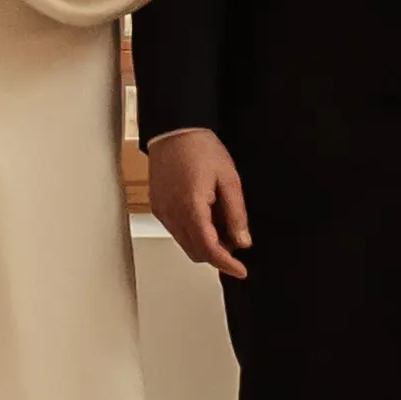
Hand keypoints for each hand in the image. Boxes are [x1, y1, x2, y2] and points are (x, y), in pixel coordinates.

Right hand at [145, 124, 250, 276]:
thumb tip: (242, 241)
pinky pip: (176, 231)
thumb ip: (236, 214)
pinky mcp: (158, 207)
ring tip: (221, 223)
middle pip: (195, 252)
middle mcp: (173, 214)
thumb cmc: (199, 147)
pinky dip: (191, 233)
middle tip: (235, 241)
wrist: (174, 129)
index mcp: (192, 208)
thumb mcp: (229, 180)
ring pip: (185, 244)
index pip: (209, 250)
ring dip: (204, 244)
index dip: (227, 264)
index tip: (240, 270)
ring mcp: (163, 211)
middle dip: (217, 254)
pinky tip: (204, 216)